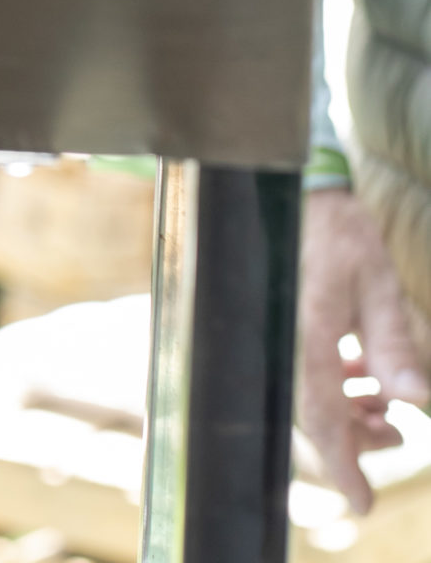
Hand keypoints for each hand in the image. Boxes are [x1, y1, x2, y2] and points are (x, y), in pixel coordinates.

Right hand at [297, 187, 426, 512]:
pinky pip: (303, 371)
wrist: (293, 188)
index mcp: (309, 337)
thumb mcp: (379, 285)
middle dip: (356, 440)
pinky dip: (335, 386)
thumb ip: (394, 343)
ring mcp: (278, 332)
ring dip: (349, 413)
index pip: (322, 419)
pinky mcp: (279, 322)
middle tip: (396, 437)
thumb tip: (417, 400)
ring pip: (310, 397)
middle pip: (315, 416)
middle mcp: (285, 341)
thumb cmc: (338, 232)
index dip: (343, 467)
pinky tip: (361, 372)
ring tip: (385, 406)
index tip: (363, 505)